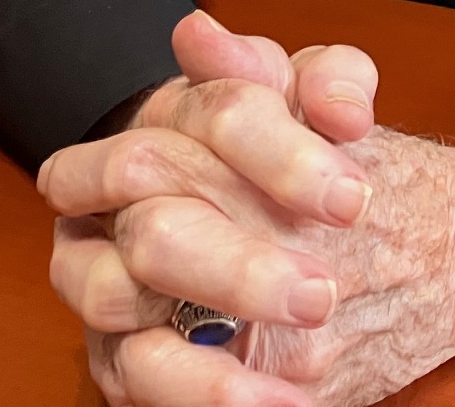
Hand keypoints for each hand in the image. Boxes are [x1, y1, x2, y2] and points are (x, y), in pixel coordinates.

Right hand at [39, 11, 454, 404]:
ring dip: (210, 335)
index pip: (208, 118)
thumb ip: (328, 79)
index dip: (280, 154)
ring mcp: (103, 279)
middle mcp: (116, 197)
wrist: (336, 242)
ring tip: (297, 348)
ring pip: (117, 298)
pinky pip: (137, 377)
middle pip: (153, 219)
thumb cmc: (318, 161)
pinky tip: (277, 399)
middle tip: (320, 294)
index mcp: (169, 121)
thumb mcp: (330, 104)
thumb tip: (316, 93)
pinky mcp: (116, 353)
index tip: (351, 197)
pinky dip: (205, 393)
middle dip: (240, 266)